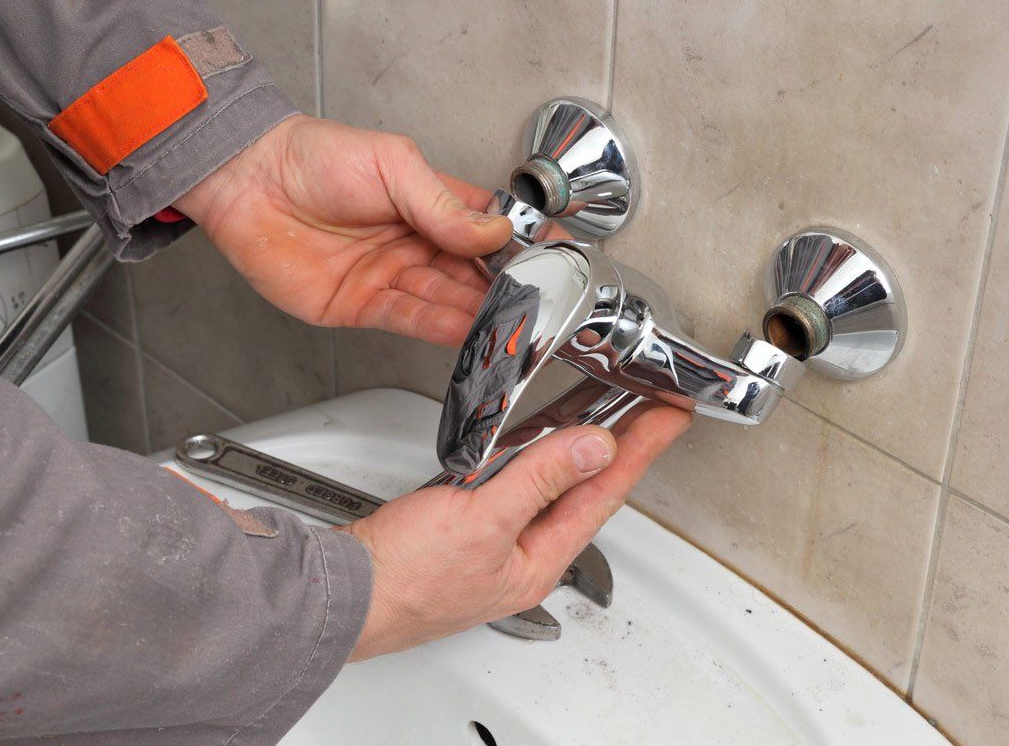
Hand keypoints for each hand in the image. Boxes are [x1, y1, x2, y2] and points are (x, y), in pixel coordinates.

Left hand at [173, 115, 512, 346]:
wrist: (247, 181)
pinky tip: (467, 330)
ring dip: (478, 314)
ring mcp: (391, 276)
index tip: (550, 258)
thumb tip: (492, 231)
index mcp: (431, 204)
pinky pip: (409, 320)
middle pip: (472, 273)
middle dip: (504, 288)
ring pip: (446, 301)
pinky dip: (440, 328)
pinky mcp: (362, 305)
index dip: (519, 244)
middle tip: (536, 302)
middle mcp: (416, 244)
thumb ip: (441, 204)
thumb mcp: (391, 164)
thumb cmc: (311, 157)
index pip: (489, 230)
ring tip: (509, 322)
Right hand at [338, 405, 691, 659]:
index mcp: (538, 560)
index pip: (605, 494)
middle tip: (652, 411)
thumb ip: (540, 479)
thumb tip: (594, 448)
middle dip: (622, 448)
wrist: (339, 596)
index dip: (640, 450)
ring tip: (614, 418)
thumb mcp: (482, 519)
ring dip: (583, 451)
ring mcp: (494, 542)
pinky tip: (540, 443)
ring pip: (552, 487)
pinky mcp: (465, 529)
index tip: (669, 418)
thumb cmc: (401, 577)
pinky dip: (536, 458)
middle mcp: (523, 554)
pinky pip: (517, 486)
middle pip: (586, 491)